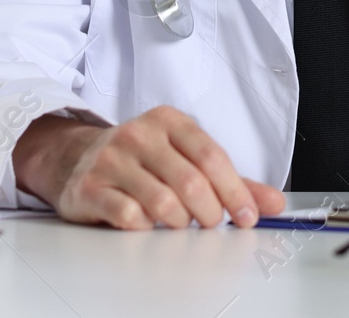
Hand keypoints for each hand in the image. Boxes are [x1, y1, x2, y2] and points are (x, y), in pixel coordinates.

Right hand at [13, 106, 284, 229]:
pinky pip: (128, 215)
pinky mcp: (90, 186)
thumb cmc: (139, 159)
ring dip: (180, 222)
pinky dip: (146, 227)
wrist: (75, 158)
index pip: (211, 155)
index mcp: (168, 121)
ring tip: (180, 224)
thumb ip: (230, 180)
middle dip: (210, 212)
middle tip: (212, 224)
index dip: (235, 190)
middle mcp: (139, 134)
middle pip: (190, 181)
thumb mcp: (184, 157)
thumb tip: (273, 203)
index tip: (247, 216)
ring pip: (162, 201)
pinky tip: (148, 224)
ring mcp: (112, 159)